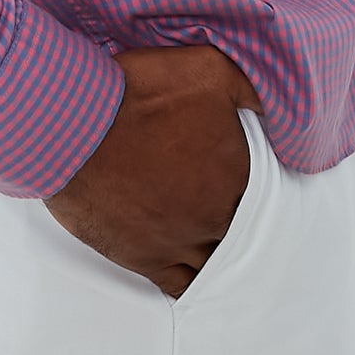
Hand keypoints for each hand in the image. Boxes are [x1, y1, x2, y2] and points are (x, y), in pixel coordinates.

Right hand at [43, 43, 261, 297]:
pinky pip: (184, 286)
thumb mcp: (207, 68)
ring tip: (220, 239)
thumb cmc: (138, 93)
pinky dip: (196, 282)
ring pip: (220, 260)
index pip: (268, 186)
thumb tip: (278, 106)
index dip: (257, 178)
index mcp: (238, 171)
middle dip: (242, 216)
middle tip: (231, 202)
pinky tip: (200, 276)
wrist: (77, 128)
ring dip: (223, 250)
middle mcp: (218, 213)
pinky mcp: (148, 260)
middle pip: (246, 227)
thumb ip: (250, 89)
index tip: (242, 168)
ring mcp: (183, 242)